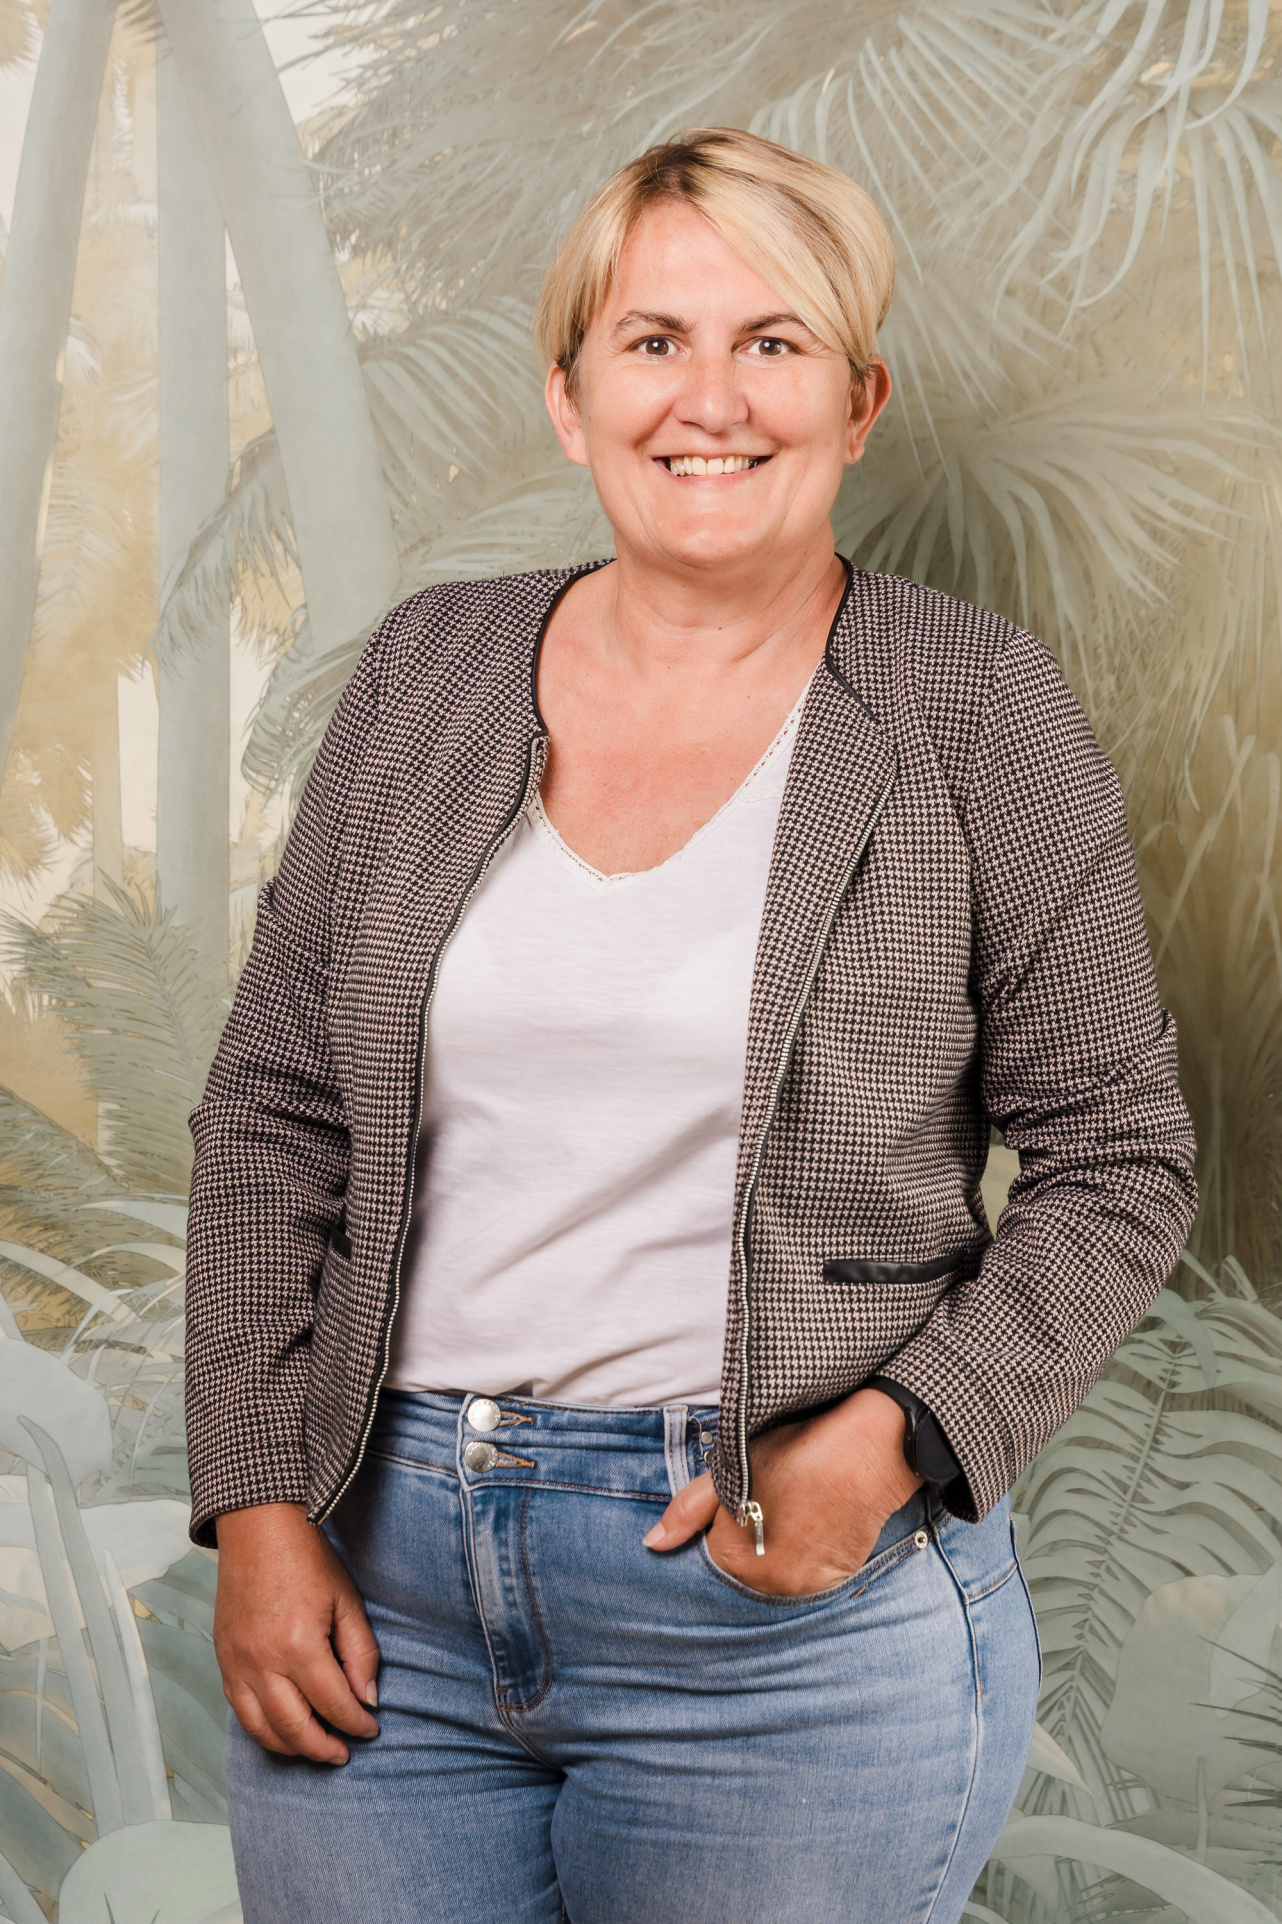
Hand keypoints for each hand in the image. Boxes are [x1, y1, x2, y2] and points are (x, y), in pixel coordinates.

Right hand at [214, 1502, 379, 1763]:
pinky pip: (239, 1711)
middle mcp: (262, 1662)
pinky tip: (282, 1731)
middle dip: (323, 1748)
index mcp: (299, 1645)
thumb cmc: (307, 1559)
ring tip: (315, 1749)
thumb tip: (366, 1699)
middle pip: (295, 1728)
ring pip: (262, 1729)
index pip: (333, 1704)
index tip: (371, 1729)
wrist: (258, 1528)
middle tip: (344, 1753)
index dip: (356, 1723)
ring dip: (291, 1748)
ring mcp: (237, 1664)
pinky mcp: (223, 1660)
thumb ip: (360, 1653)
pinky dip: (262, 1729)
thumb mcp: (346, 1601)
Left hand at [643, 1388, 922, 1595]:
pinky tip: (814, 1520)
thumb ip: (688, 1510)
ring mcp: (807, 1586)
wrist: (869, 1446)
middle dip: (746, 1538)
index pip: (710, 1553)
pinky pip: (807, 1574)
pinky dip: (805, 1553)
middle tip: (771, 1500)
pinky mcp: (838, 1581)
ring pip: (774, 1571)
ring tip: (795, 1508)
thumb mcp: (733, 1467)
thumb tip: (651, 1544)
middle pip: (742, 1567)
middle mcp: (770, 1585)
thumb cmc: (797, 1448)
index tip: (741, 1496)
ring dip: (776, 1548)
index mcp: (736, 1560)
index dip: (721, 1521)